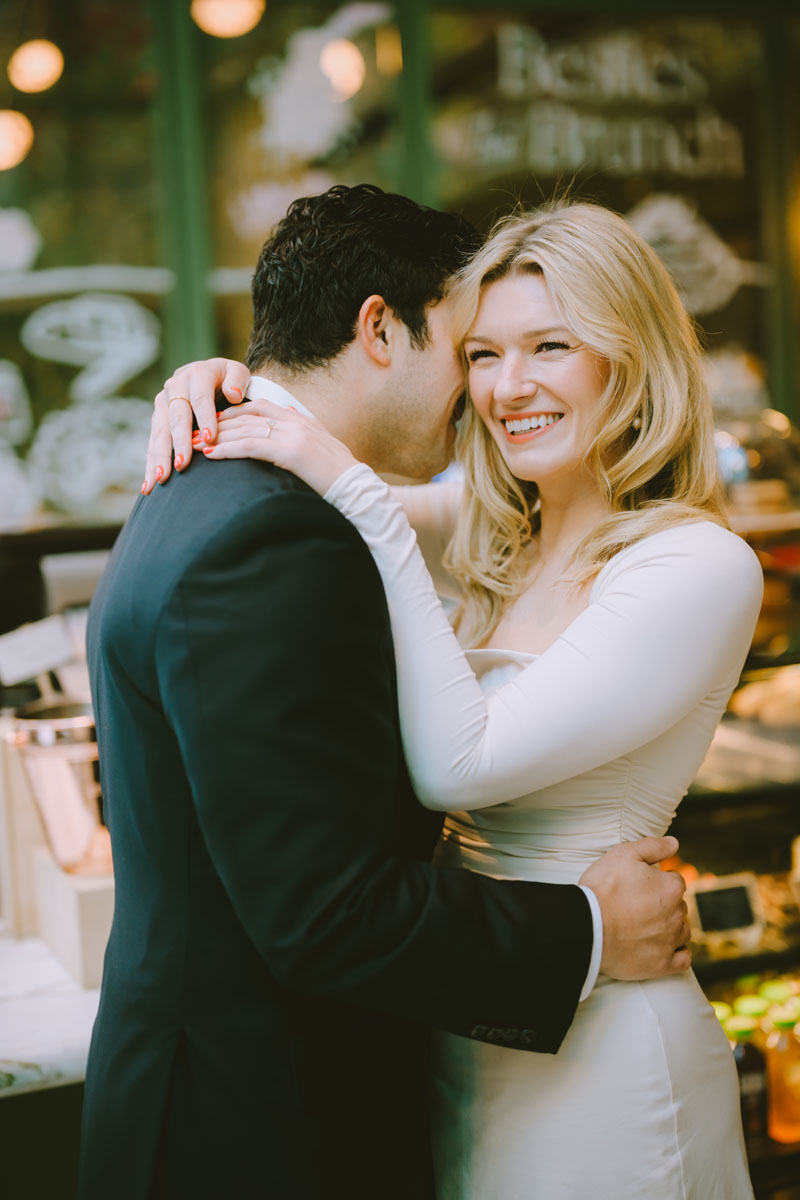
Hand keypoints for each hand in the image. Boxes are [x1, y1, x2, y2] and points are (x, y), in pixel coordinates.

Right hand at [143, 357, 250, 493]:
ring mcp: (163, 404)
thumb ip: (237, 380)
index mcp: (197, 375)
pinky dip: (151, 464)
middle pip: (176, 417)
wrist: (209, 376)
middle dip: (178, 442)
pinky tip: (149, 485)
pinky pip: (153, 443)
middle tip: (182, 464)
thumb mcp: (237, 373)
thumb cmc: (228, 380)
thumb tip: (234, 394)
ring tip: (162, 478)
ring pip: (160, 432)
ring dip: (160, 456)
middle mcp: (175, 388)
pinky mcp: (158, 420)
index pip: (200, 398)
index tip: (210, 438)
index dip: (205, 418)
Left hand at [193, 397, 358, 496]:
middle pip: (246, 416)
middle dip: (216, 424)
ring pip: (245, 429)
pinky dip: (228, 450)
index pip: (258, 407)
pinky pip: (252, 446)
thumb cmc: (338, 479)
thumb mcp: (319, 451)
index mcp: (300, 420)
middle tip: (191, 432)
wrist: (359, 491)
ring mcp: (294, 435)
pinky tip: (211, 455)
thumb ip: (301, 436)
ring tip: (193, 444)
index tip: (211, 422)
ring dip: (216, 437)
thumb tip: (283, 427)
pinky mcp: (291, 452)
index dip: (232, 413)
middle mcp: (295, 422)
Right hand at [579, 836, 691, 980]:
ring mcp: (671, 940)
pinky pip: (683, 959)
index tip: (641, 887)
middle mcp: (677, 913)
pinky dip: (678, 954)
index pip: (675, 881)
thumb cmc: (603, 888)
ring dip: (672, 928)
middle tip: (639, 907)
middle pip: (679, 906)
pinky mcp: (663, 964)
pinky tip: (665, 949)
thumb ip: (653, 846)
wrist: (588, 926)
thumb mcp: (623, 854)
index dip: (657, 882)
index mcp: (672, 887)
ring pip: (682, 932)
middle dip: (664, 905)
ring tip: (648, 928)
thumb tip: (675, 843)